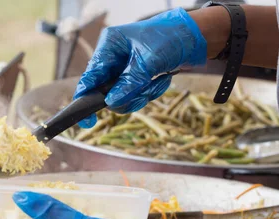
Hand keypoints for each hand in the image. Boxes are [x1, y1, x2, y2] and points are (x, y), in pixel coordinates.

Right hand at [74, 7, 206, 127]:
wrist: (193, 37)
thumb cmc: (169, 39)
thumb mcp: (148, 62)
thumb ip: (129, 84)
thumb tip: (111, 104)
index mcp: (109, 46)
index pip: (90, 77)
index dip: (85, 98)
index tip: (87, 120)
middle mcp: (113, 58)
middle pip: (107, 92)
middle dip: (128, 96)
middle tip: (144, 92)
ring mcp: (124, 69)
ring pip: (123, 97)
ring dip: (142, 94)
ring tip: (158, 80)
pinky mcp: (135, 77)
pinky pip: (136, 95)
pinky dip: (151, 92)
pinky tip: (162, 78)